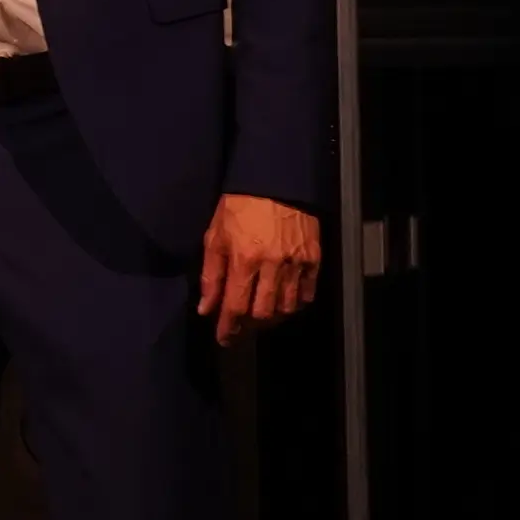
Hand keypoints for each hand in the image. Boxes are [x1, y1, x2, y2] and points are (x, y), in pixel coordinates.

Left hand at [198, 194, 324, 343]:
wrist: (275, 180)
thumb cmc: (239, 206)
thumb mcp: (215, 236)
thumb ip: (211, 275)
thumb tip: (205, 308)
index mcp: (244, 259)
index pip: (235, 306)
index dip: (228, 328)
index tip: (223, 339)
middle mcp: (272, 265)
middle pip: (263, 313)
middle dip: (249, 326)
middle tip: (240, 326)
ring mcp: (296, 263)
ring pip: (287, 308)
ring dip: (272, 317)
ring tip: (260, 315)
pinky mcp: (314, 258)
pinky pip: (307, 293)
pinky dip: (295, 303)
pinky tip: (283, 301)